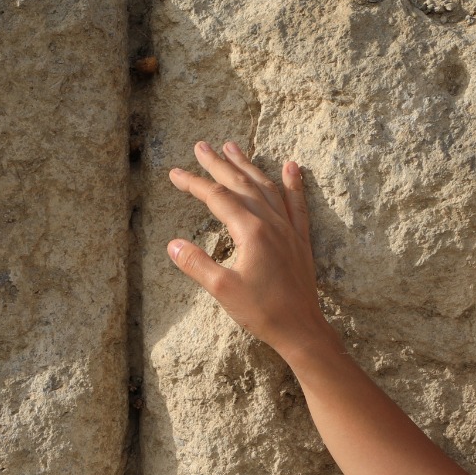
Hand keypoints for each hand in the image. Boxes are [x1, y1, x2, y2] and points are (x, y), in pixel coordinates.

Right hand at [165, 140, 335, 358]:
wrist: (302, 329)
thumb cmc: (263, 312)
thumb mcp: (222, 291)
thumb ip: (197, 264)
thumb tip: (173, 244)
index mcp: (251, 232)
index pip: (217, 198)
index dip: (194, 184)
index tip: (175, 173)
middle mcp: (271, 223)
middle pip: (241, 184)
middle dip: (219, 164)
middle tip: (201, 145)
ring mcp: (288, 229)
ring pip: (266, 187)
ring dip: (248, 166)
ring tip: (233, 147)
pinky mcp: (300, 239)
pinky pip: (296, 203)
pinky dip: (293, 183)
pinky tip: (291, 166)